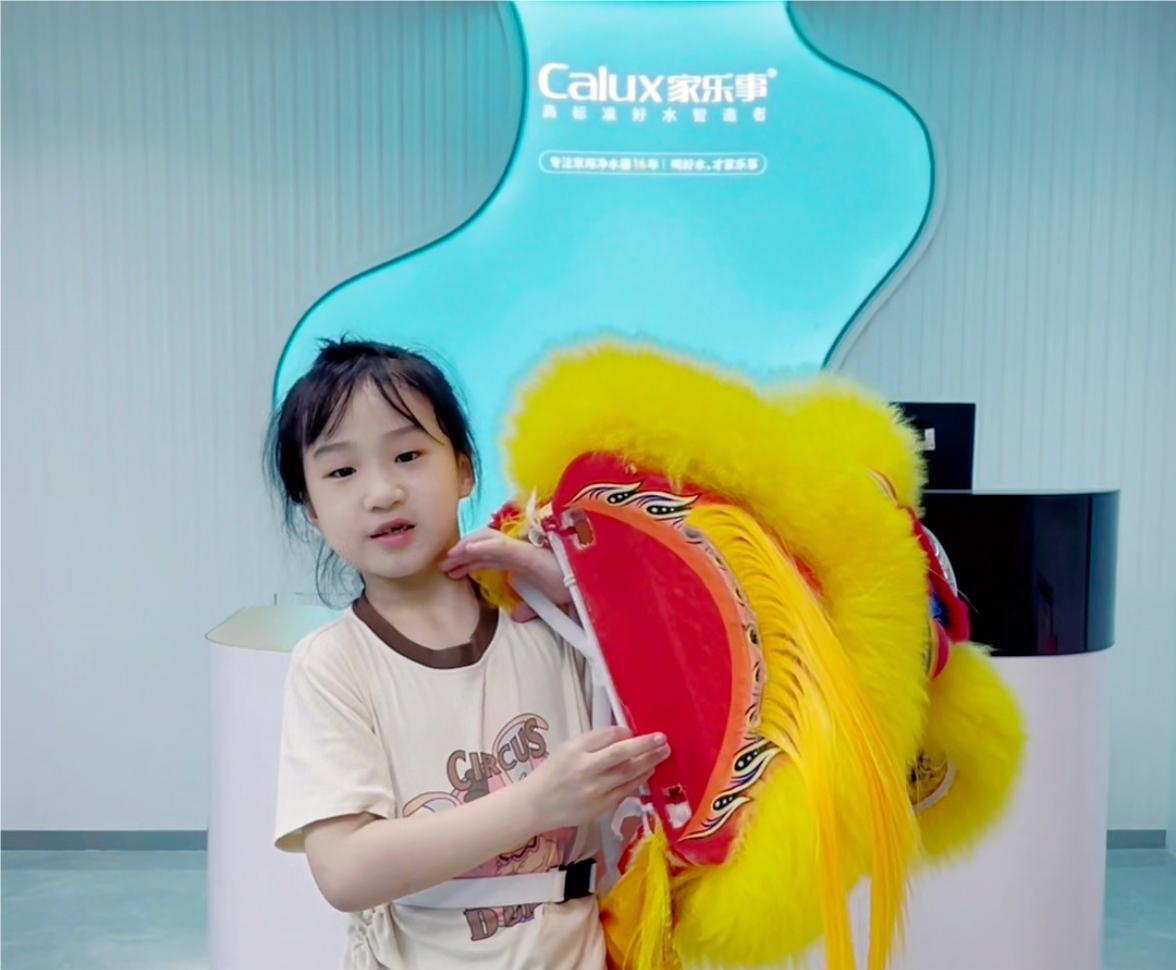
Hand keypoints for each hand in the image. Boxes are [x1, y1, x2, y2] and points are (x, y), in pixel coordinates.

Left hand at [441, 528, 567, 621]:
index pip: (488, 557)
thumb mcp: (546, 602)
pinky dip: (482, 546)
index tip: (451, 573)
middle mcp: (519, 552)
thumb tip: (518, 616)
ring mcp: (522, 550)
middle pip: (482, 549)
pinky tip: (467, 550)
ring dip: (465, 549)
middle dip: (461, 556)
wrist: (589, 586)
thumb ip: (531, 607)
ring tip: (449, 558)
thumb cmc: (572, 588)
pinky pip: (501, 547)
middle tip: (443, 566)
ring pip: (486, 543)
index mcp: (521, 560)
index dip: (468, 562)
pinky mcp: (527, 554)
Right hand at [521, 726, 669, 831]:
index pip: (607, 737)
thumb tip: (624, 735)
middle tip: (663, 739)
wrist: (537, 806)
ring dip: (648, 762)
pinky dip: (639, 780)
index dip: (624, 733)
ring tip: (663, 753)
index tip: (633, 732)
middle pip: (622, 756)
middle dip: (646, 746)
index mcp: (575, 751)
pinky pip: (625, 791)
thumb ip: (594, 741)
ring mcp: (595, 792)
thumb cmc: (552, 772)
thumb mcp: (567, 748)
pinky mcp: (600, 808)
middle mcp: (586, 771)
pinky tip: (648, 771)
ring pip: (628, 775)